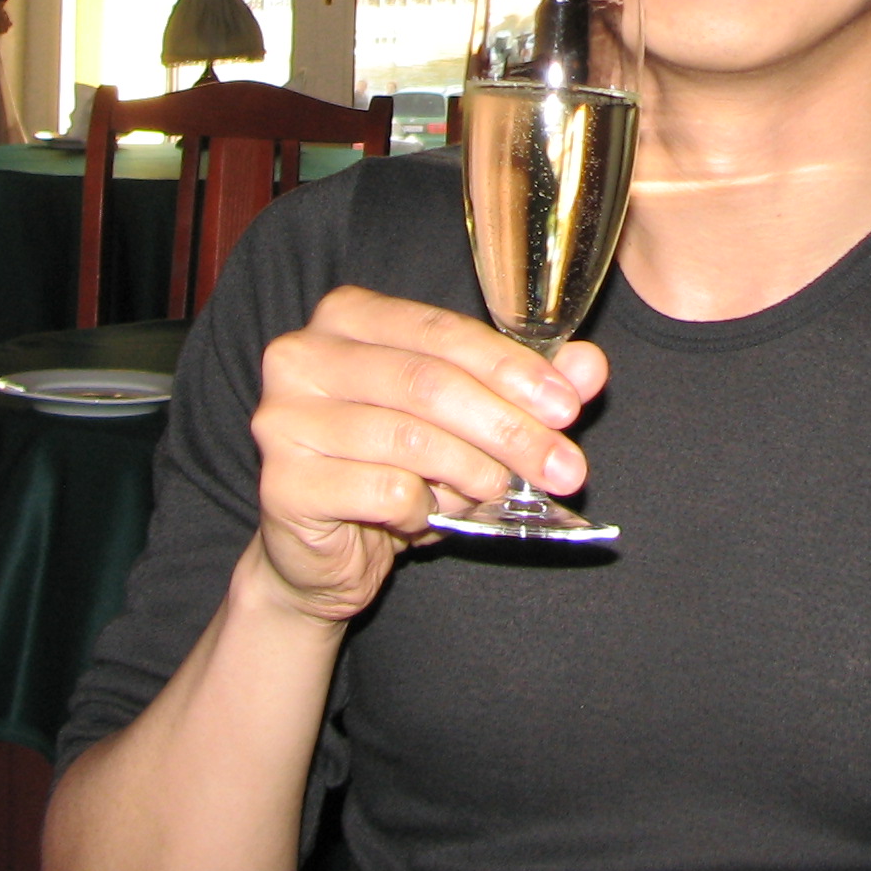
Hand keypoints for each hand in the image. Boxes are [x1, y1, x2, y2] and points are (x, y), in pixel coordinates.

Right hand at [247, 285, 606, 621]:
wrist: (321, 553)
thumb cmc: (395, 470)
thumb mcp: (466, 424)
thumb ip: (524, 388)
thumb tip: (589, 367)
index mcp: (347, 316)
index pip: (442, 332)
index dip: (512, 369)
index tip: (568, 407)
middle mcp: (302, 355)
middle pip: (428, 384)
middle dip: (509, 427)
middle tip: (564, 466)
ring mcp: (282, 418)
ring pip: (410, 438)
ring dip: (475, 470)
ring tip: (502, 491)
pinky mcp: (281, 483)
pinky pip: (382, 490)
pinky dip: (423, 507)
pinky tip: (426, 516)